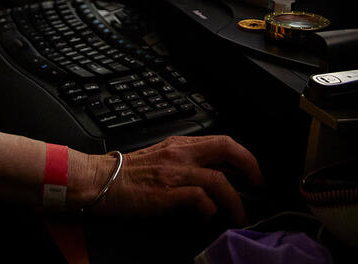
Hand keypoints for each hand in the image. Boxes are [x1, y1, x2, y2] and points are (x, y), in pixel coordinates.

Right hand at [86, 135, 262, 223]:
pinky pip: (198, 197)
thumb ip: (187, 162)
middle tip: (258, 186)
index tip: (253, 173)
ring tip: (240, 215)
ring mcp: (173, 173)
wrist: (98, 180)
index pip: (222, 141)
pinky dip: (209, 207)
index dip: (245, 156)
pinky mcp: (165, 193)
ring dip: (235, 200)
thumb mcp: (161, 158)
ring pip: (219, 179)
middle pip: (227, 149)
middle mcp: (180, 154)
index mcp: (179, 144)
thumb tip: (215, 176)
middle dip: (250, 168)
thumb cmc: (127, 174)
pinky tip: (210, 214)